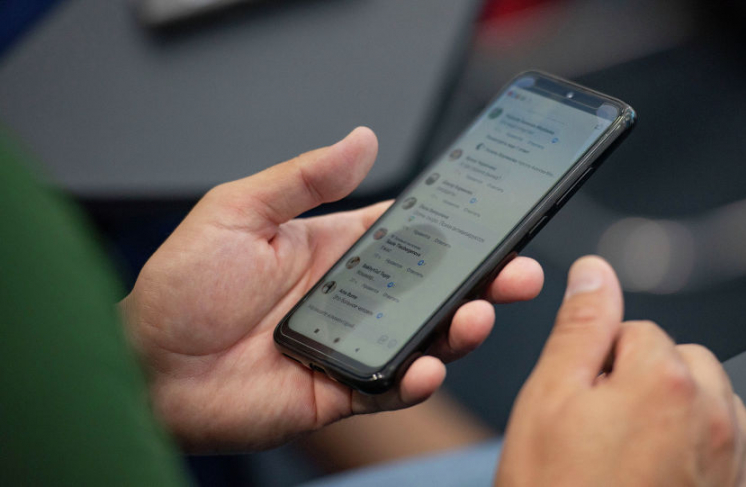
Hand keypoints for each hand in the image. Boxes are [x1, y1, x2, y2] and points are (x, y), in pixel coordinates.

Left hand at [121, 128, 543, 451]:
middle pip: (434, 288)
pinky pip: (391, 387)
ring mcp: (353, 346)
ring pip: (426, 338)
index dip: (455, 226)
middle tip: (519, 271)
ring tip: (481, 313)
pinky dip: (417, 379)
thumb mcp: (239, 212)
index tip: (495, 216)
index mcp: (336, 251)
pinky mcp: (341, 392)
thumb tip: (362, 138)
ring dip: (462, 327)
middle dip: (483, 279)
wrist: (147, 368)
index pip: (411, 235)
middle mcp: (354, 299)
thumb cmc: (182, 288)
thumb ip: (305, 178)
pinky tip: (428, 364)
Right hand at [496, 257, 745, 485]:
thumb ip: (580, 327)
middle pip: (677, 361)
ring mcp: (732, 458)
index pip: (635, 330)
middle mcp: (715, 415)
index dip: (597, 365)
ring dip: (670, 412)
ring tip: (625, 455)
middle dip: (640, 381)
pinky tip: (652, 476)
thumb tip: (594, 273)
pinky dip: (692, 449)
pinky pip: (722, 444)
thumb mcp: (548, 401)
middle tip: (598, 430)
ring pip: (703, 400)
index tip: (580, 404)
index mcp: (667, 380)